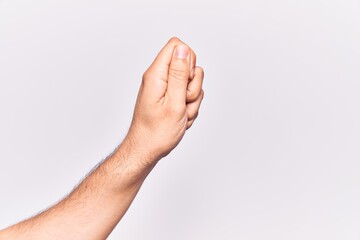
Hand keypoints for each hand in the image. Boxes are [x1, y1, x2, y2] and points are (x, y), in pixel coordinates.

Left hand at [126, 37, 204, 163]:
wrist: (147, 149)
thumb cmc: (157, 132)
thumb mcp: (173, 103)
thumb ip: (179, 74)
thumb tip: (182, 49)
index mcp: (156, 75)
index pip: (177, 46)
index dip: (189, 61)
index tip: (186, 82)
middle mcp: (159, 77)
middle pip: (188, 64)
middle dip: (193, 84)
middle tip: (183, 102)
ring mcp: (165, 88)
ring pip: (191, 82)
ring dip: (192, 100)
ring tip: (181, 113)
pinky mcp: (169, 97)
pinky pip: (189, 95)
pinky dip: (189, 107)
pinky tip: (180, 118)